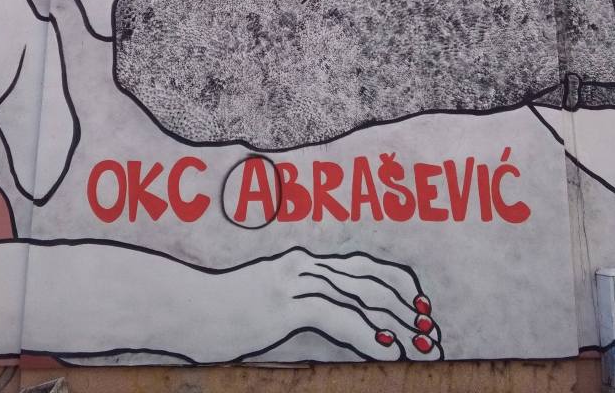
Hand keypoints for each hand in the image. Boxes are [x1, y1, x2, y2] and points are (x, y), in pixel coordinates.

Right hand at [205, 247, 440, 361]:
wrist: (183, 308)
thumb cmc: (220, 310)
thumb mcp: (264, 303)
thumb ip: (295, 303)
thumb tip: (327, 320)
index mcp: (303, 263)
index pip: (364, 266)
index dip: (398, 286)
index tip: (422, 308)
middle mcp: (304, 266)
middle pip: (370, 280)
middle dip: (406, 308)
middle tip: (431, 333)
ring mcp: (295, 283)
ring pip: (361, 298)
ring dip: (397, 325)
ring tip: (419, 346)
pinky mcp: (285, 305)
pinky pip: (338, 318)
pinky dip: (369, 336)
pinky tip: (388, 352)